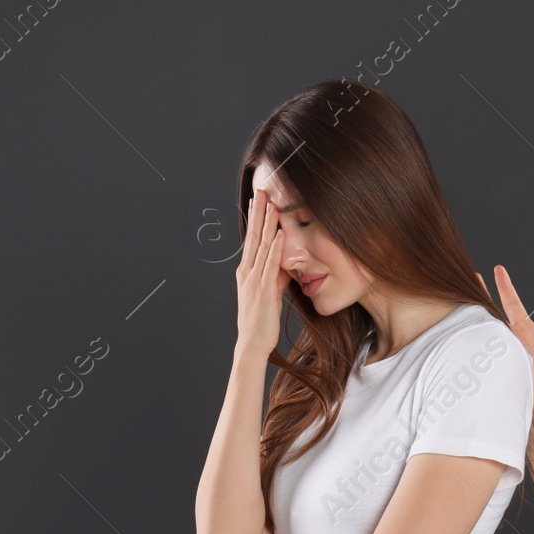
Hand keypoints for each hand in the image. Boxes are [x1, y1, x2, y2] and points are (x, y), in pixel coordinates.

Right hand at [234, 186, 291, 356]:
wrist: (252, 343)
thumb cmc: (261, 320)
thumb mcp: (270, 293)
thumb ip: (276, 277)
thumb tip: (286, 266)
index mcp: (247, 271)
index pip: (251, 239)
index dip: (255, 218)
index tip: (258, 199)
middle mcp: (247, 272)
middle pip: (253, 236)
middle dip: (258, 213)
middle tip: (260, 190)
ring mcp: (254, 280)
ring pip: (261, 246)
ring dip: (266, 224)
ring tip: (271, 204)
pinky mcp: (264, 290)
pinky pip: (270, 265)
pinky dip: (275, 248)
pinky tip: (279, 234)